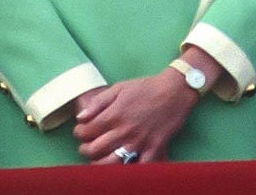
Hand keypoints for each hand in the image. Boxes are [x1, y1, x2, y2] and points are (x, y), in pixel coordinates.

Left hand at [73, 47, 222, 162]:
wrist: (176, 89)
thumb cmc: (148, 87)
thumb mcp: (121, 87)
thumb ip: (99, 102)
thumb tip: (81, 117)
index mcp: (114, 114)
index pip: (87, 131)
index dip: (79, 133)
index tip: (81, 131)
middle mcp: (124, 130)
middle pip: (95, 149)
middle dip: (85, 149)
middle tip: (87, 146)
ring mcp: (139, 141)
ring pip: (111, 163)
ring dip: (100, 163)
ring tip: (99, 158)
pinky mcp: (153, 148)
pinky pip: (139, 167)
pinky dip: (129, 169)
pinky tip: (123, 164)